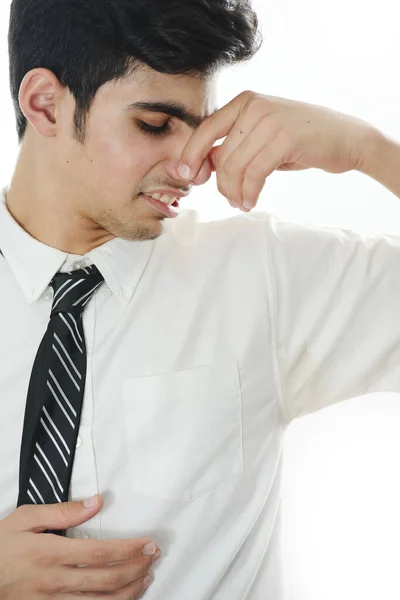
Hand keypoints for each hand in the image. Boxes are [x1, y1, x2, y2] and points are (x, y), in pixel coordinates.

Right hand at [0, 495, 160, 597]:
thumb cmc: (1, 545)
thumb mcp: (25, 518)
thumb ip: (63, 511)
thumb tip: (96, 502)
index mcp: (50, 553)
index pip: (100, 553)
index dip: (128, 549)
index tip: (147, 543)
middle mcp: (54, 581)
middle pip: (106, 580)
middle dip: (136, 568)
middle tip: (153, 557)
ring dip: (128, 592)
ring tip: (146, 579)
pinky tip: (122, 599)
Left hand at [178, 91, 374, 210]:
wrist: (346, 138)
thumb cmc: (301, 141)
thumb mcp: (261, 137)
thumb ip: (233, 146)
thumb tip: (199, 166)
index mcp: (244, 101)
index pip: (204, 130)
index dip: (190, 156)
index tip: (185, 177)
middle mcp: (254, 106)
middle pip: (220, 156)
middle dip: (222, 185)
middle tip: (231, 200)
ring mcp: (270, 120)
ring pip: (234, 167)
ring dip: (235, 192)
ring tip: (242, 202)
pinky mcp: (285, 139)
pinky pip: (254, 175)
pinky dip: (249, 193)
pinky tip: (251, 201)